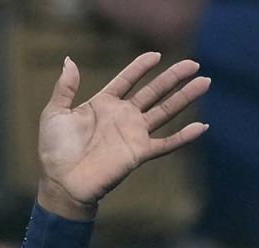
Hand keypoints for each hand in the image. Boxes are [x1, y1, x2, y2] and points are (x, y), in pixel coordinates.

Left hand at [37, 53, 209, 219]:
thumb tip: (69, 60)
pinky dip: (184, 137)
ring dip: (185, 98)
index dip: (140, 67)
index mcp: (103, 105)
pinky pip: (166, 144)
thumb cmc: (54, 151)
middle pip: (153, 92)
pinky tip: (201, 127)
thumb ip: (64, 88)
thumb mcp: (54, 114)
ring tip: (204, 82)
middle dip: (173, 78)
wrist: (61, 182)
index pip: (127, 80)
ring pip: (165, 112)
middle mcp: (122, 117)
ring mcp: (132, 134)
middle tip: (193, 64)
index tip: (156, 55)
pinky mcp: (138, 153)